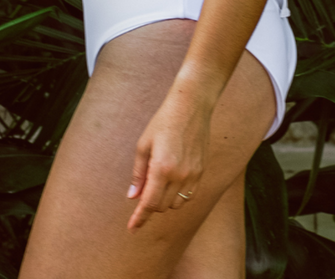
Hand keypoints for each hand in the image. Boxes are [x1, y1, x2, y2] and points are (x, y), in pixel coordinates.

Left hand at [126, 94, 210, 230]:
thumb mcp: (144, 145)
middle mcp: (179, 175)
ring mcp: (192, 174)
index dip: (140, 218)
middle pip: (162, 206)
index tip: (133, 228)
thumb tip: (133, 196)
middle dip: (151, 204)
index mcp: (161, 168)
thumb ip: (139, 173)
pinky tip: (173, 181)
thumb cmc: (163, 122)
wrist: (191, 106)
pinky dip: (179, 195)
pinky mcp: (201, 171)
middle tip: (145, 189)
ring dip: (165, 200)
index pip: (149, 203)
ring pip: (176, 204)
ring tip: (159, 182)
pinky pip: (189, 195)